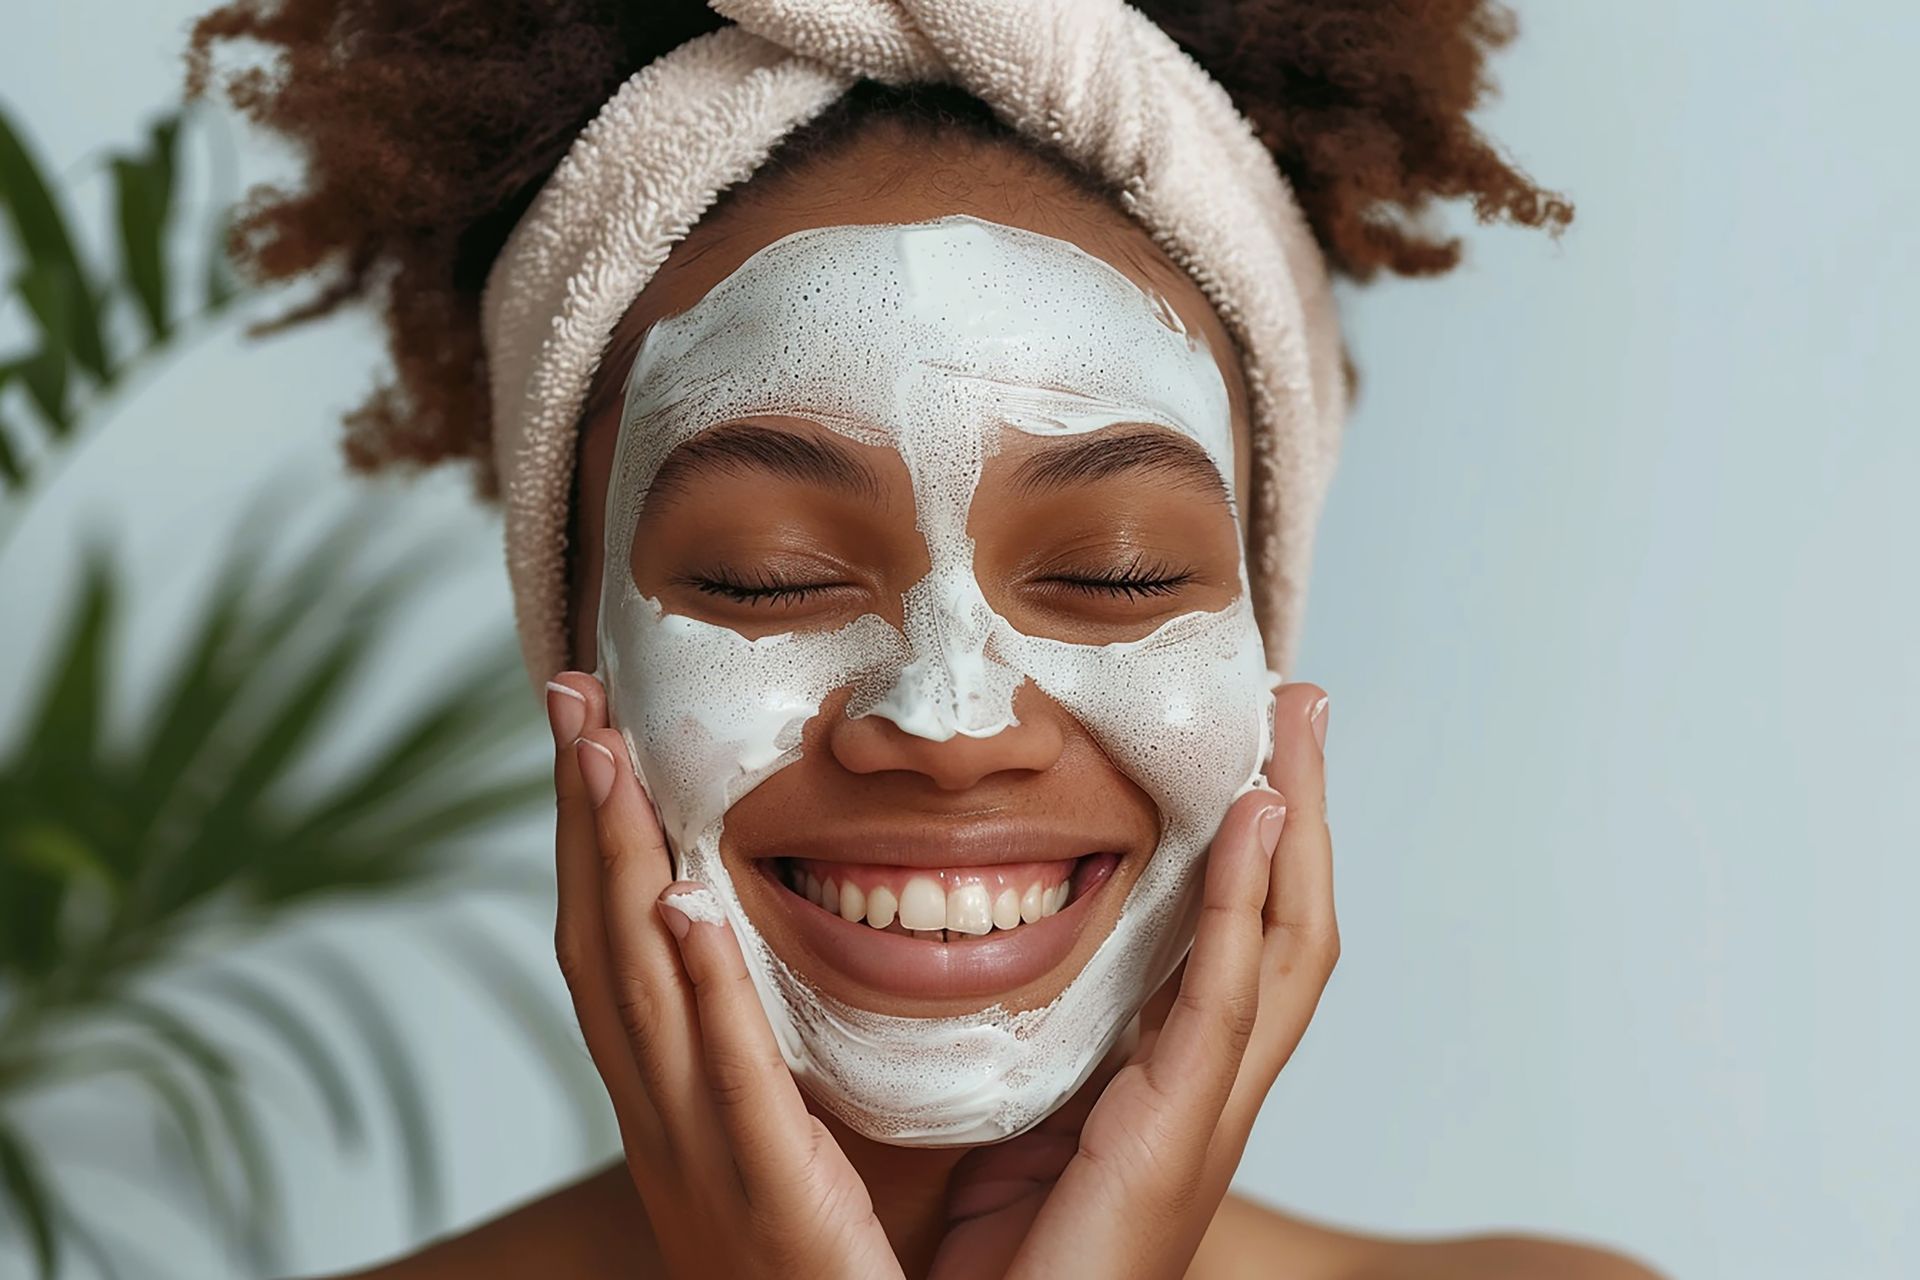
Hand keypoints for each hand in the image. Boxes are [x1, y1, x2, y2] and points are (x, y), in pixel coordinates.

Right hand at [544, 672, 903, 1279]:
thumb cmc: (854, 1273)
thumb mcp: (819, 1141)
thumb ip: (819, 1049)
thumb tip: (876, 932)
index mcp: (678, 1105)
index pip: (619, 946)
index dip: (598, 837)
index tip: (595, 732)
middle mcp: (665, 1123)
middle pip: (600, 941)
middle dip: (582, 814)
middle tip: (571, 697)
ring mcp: (700, 1159)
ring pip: (635, 986)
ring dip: (616, 860)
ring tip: (605, 751)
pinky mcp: (767, 1194)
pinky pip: (725, 1078)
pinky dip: (696, 987)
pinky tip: (680, 903)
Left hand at [930, 683, 1339, 1279]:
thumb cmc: (985, 1265)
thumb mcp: (1010, 1121)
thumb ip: (1028, 1042)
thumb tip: (976, 940)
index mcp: (1165, 1087)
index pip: (1237, 942)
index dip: (1255, 846)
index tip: (1250, 750)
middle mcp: (1203, 1096)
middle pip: (1289, 928)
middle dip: (1303, 814)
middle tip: (1299, 708)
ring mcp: (1203, 1121)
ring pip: (1286, 949)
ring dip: (1297, 830)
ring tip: (1295, 731)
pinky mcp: (1174, 1145)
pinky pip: (1225, 1003)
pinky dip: (1248, 904)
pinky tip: (1258, 820)